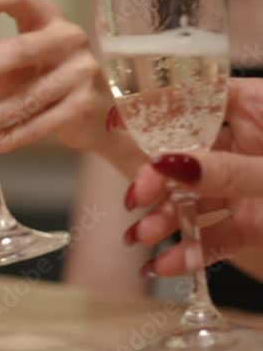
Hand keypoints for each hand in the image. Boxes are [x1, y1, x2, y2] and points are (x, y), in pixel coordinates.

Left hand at [0, 0, 111, 153]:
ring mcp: (81, 71)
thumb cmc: (42, 77)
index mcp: (45, 17)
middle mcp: (68, 38)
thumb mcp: (9, 65)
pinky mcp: (84, 105)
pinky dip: (8, 138)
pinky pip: (39, 124)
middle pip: (17, 51)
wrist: (97, 113)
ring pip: (26, 97)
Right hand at [124, 79, 262, 277]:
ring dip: (167, 220)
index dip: (152, 109)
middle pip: (184, 153)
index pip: (193, 98)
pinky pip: (216, 233)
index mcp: (257, 108)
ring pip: (195, 196)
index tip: (115, 121)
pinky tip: (167, 266)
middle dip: (155, 179)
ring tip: (144, 238)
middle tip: (136, 199)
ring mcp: (250, 184)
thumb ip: (228, 170)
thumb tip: (167, 162)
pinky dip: (191, 252)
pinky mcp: (255, 221)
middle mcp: (248, 142)